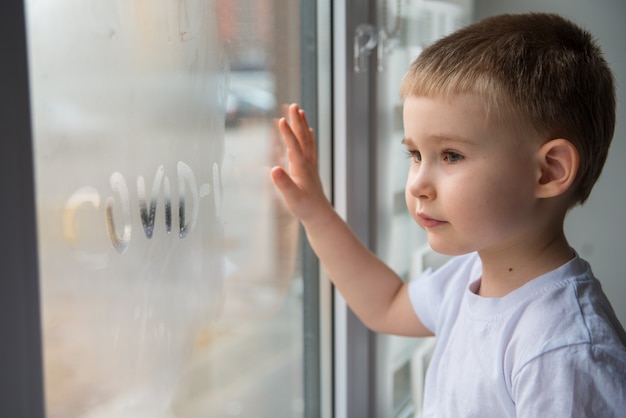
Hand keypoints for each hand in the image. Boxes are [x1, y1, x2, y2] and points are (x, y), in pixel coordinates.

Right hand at [270, 103, 331, 225]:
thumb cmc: (305, 208)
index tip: (281, 119)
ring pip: (307, 140)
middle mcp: (307, 163)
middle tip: (293, 105)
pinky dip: (308, 137)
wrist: (320, 216)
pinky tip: (309, 132)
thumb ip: (283, 184)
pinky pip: (310, 148)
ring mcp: (310, 165)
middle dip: (297, 121)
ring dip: (303, 125)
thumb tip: (274, 169)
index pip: (294, 146)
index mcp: (301, 168)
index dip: (287, 133)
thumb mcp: (292, 197)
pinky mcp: (311, 170)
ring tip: (300, 112)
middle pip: (302, 138)